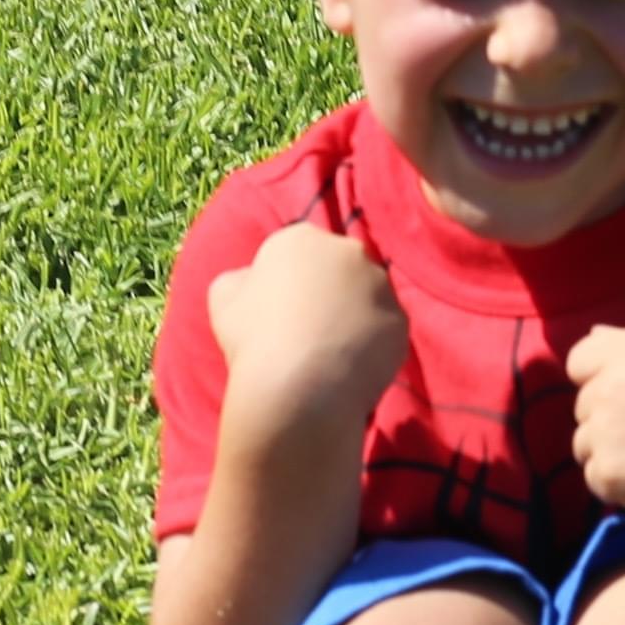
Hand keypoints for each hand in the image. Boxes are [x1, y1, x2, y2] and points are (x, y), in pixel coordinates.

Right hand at [206, 223, 407, 442]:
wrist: (299, 387)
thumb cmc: (253, 338)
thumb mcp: (223, 297)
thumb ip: (243, 278)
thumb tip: (255, 280)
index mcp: (302, 238)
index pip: (297, 252)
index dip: (287, 282)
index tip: (278, 311)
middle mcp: (348, 251)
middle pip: (338, 268)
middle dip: (328, 291)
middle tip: (308, 330)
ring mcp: (381, 286)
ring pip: (367, 296)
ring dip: (353, 315)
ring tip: (330, 353)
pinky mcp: (401, 322)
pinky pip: (384, 329)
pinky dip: (371, 344)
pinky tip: (349, 367)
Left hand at [566, 326, 624, 530]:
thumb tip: (592, 334)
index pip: (580, 360)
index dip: (598, 381)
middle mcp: (613, 382)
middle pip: (582, 408)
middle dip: (611, 424)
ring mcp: (606, 427)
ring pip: (586, 447)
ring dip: (615, 458)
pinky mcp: (609, 471)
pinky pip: (597, 482)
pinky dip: (622, 490)